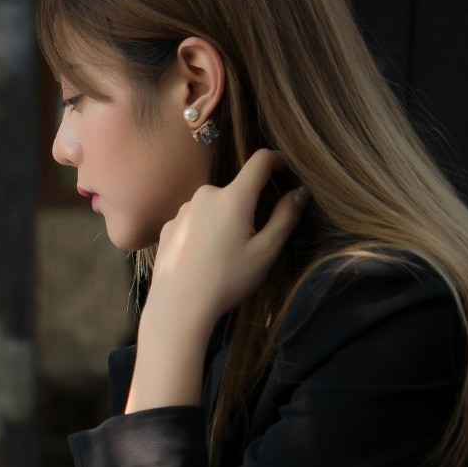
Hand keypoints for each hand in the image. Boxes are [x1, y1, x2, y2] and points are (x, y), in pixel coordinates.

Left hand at [148, 149, 306, 326]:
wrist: (177, 307)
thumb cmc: (227, 280)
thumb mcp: (266, 252)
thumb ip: (285, 217)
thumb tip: (299, 191)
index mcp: (233, 197)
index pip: (260, 161)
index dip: (277, 160)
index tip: (286, 170)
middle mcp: (205, 195)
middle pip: (235, 190)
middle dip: (248, 205)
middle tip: (253, 239)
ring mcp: (183, 211)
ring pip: (214, 206)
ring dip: (224, 220)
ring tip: (225, 255)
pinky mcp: (168, 227)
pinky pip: (194, 221)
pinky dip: (204, 231)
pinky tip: (203, 258)